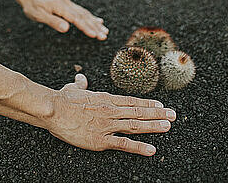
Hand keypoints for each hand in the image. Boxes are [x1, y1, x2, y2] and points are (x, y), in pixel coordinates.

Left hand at [19, 0, 108, 39]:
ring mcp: (68, 3)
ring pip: (84, 14)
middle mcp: (67, 3)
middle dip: (95, 27)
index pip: (76, 19)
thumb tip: (66, 28)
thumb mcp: (39, 15)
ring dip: (95, 23)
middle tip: (104, 36)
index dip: (86, 27)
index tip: (94, 35)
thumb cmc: (33, 6)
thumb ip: (53, 21)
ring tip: (105, 31)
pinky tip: (97, 21)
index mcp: (61, 6)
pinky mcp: (68, 5)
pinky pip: (81, 11)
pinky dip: (91, 17)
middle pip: (83, 16)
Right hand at [46, 73, 175, 154]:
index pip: (132, 101)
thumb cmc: (62, 99)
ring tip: (167, 126)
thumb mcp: (74, 88)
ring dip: (153, 126)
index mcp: (106, 98)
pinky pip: (123, 144)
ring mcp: (107, 125)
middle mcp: (111, 110)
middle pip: (138, 112)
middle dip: (157, 114)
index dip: (148, 103)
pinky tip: (151, 149)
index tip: (160, 105)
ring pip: (135, 125)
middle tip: (173, 115)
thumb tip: (81, 78)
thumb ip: (81, 84)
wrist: (54, 109)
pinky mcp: (101, 140)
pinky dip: (139, 146)